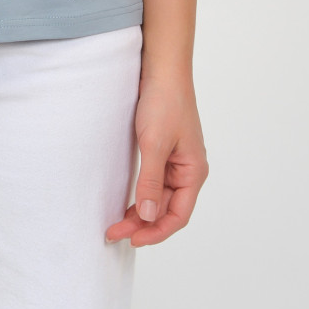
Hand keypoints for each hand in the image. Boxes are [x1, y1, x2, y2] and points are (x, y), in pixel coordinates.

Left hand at [105, 72, 208, 246]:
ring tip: (116, 222)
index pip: (178, 215)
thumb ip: (151, 181)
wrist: (161, 68)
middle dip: (142, 224)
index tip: (132, 239)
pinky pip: (153, 182)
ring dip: (139, 211)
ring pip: (158, 197)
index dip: (156, 231)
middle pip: (166, 209)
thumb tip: (147, 216)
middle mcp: (187, 170)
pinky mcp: (162, 151)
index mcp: (193, 172)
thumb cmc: (164, 101)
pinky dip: (140, 194)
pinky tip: (126, 201)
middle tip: (114, 232)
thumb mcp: (154, 143)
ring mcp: (175, 161)